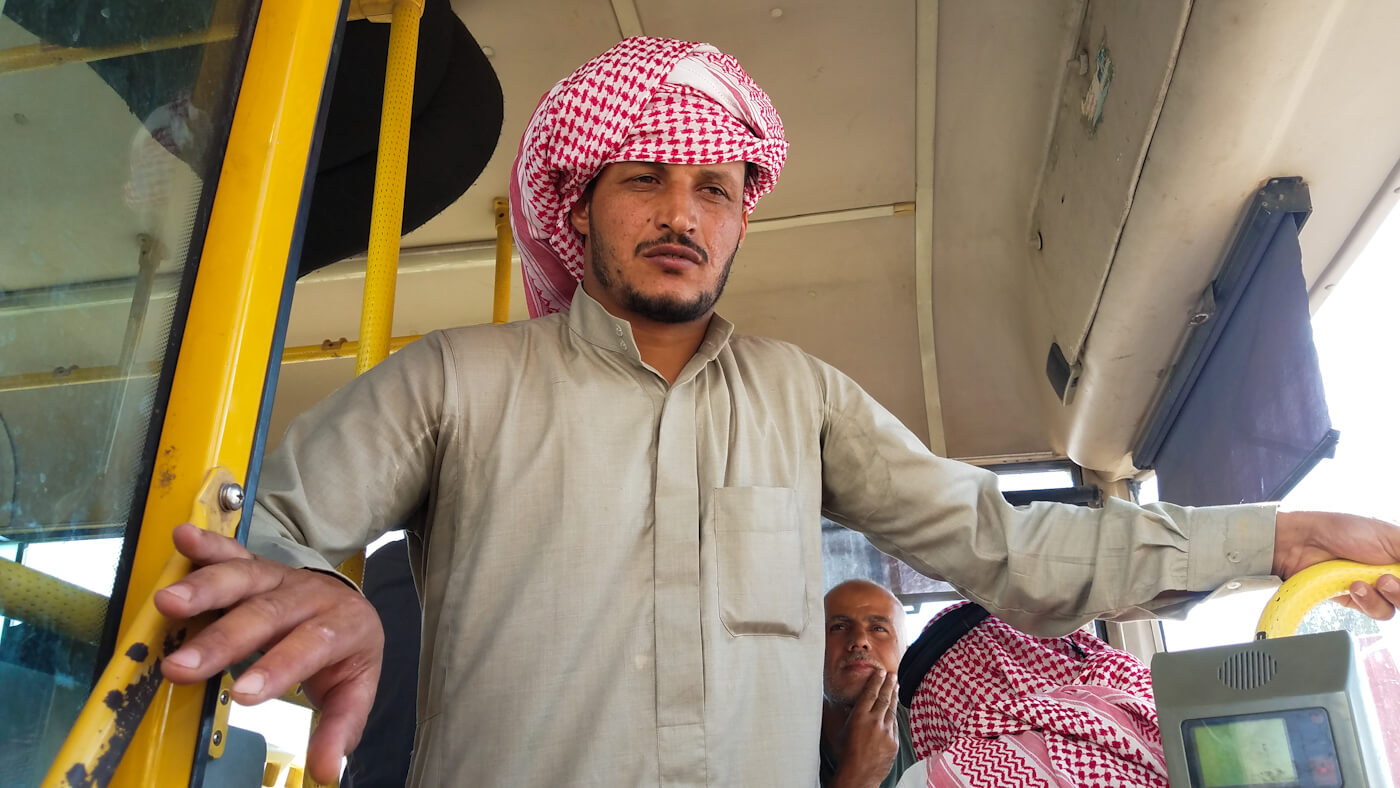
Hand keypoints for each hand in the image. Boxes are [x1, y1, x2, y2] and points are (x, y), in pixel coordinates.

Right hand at [153, 523, 384, 784]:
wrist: (349, 607)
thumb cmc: (345, 651)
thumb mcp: (354, 689)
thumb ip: (340, 728)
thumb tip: (325, 772)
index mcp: (342, 627)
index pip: (309, 647)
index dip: (277, 669)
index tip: (243, 695)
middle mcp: (309, 596)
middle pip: (266, 614)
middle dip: (222, 640)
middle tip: (182, 665)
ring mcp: (280, 578)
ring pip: (243, 579)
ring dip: (204, 589)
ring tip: (168, 603)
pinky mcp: (256, 567)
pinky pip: (231, 552)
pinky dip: (207, 545)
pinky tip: (183, 538)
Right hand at [831, 668, 899, 787]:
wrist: (858, 774)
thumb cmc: (846, 753)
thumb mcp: (844, 729)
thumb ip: (853, 715)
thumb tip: (855, 704)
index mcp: (859, 717)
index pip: (870, 693)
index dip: (876, 681)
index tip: (880, 672)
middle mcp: (874, 722)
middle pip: (884, 698)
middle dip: (889, 684)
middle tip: (892, 675)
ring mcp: (886, 732)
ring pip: (892, 710)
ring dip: (894, 697)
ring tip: (896, 687)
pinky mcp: (894, 742)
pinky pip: (894, 726)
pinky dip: (893, 717)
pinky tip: (894, 712)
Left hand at [1273, 511, 1399, 619]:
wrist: (1302, 544)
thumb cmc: (1342, 531)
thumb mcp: (1390, 536)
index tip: (1399, 576)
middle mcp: (1393, 572)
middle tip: (1389, 578)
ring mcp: (1377, 587)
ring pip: (1399, 606)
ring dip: (1388, 595)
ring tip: (1370, 581)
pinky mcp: (1359, 601)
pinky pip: (1378, 612)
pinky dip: (1369, 602)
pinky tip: (1354, 588)